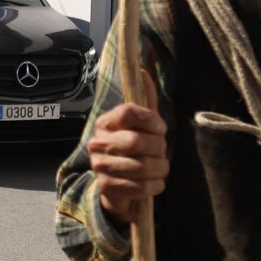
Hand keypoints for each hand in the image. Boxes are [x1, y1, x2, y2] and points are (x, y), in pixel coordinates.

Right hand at [87, 98, 167, 222]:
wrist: (116, 186)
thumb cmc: (132, 151)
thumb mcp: (139, 125)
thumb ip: (144, 100)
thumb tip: (144, 72)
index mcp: (105, 123)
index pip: (127, 112)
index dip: (150, 120)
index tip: (161, 129)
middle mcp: (98, 143)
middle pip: (136, 140)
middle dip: (158, 147)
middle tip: (163, 151)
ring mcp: (100, 166)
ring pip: (142, 166)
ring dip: (161, 168)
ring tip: (162, 167)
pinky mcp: (108, 187)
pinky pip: (141, 187)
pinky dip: (156, 185)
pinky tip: (156, 182)